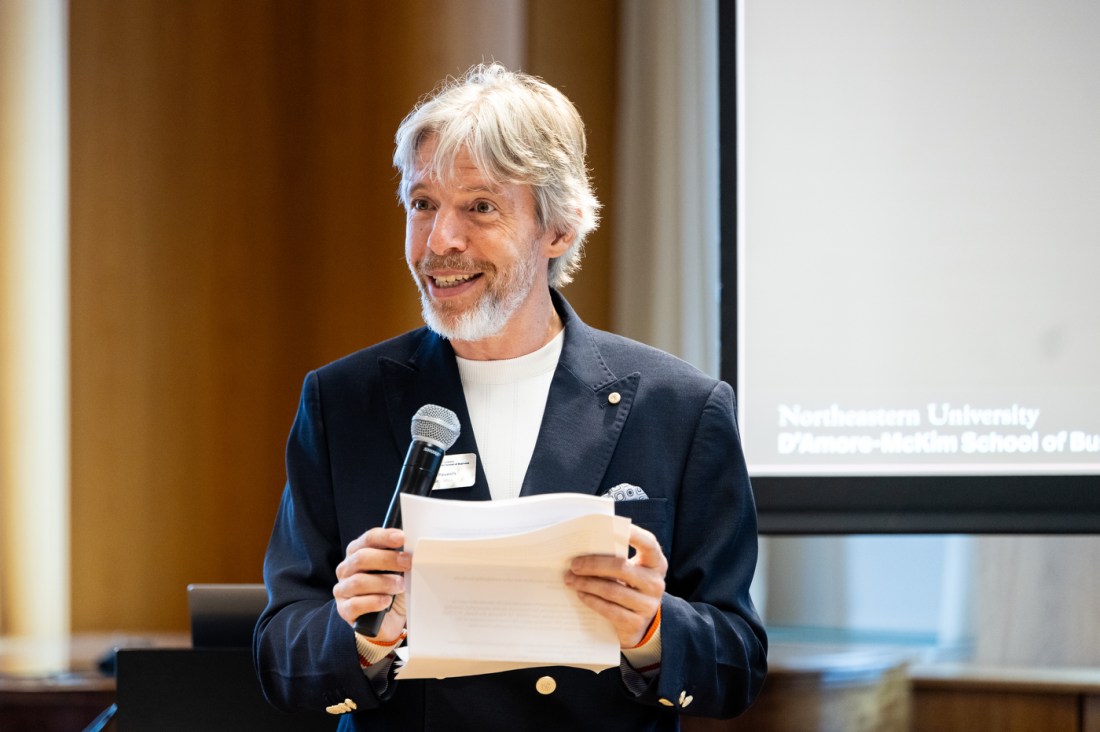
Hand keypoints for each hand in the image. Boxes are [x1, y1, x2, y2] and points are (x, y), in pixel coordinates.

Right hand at [333, 527, 410, 641]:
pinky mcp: (344, 610)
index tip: (402, 538)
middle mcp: (346, 569)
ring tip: (401, 586)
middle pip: (362, 558)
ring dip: (384, 583)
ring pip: (358, 582)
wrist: (388, 620)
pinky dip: (374, 602)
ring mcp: (343, 589)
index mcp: (357, 552)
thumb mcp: (397, 571)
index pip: (368, 539)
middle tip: (408, 563)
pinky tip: (386, 602)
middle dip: (388, 559)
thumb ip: (400, 557)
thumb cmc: (391, 589)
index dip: (385, 537)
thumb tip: (413, 548)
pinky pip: (355, 604)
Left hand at [565, 525, 666, 647]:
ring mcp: (648, 605)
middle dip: (593, 564)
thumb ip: (616, 558)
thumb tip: (583, 547)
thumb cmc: (628, 587)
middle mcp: (655, 583)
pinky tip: (580, 594)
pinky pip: (610, 610)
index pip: (648, 544)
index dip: (634, 534)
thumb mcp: (629, 571)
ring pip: (612, 590)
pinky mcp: (636, 623)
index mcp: (656, 563)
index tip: (611, 526)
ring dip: (587, 584)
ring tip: (570, 579)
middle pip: (621, 568)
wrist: (638, 624)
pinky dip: (592, 600)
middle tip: (573, 564)